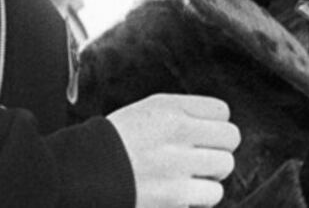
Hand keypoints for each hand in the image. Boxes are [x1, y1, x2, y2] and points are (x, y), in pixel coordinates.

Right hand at [107, 93, 239, 207]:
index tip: (202, 135)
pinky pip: (210, 196)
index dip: (214, 125)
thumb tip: (216, 124)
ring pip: (224, 168)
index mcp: (169, 109)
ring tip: (188, 178)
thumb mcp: (144, 113)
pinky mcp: (174, 198)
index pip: (222, 112)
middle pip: (230, 139)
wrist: (77, 176)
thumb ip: (181, 114)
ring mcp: (177, 167)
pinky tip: (179, 195)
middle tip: (199, 158)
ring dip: (209, 176)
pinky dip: (198, 199)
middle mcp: (177, 134)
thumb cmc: (111, 145)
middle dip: (217, 150)